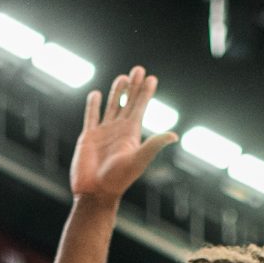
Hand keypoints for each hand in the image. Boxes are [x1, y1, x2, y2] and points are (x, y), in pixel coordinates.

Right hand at [71, 67, 174, 199]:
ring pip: (112, 106)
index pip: (140, 107)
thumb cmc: (118, 180)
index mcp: (131, 134)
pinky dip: (93, 105)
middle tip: (138, 69)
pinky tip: (97, 94)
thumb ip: (153, 145)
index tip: (151, 77)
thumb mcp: (138, 160)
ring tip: (123, 78)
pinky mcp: (88, 137)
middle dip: (134, 86)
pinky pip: (91, 116)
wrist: (95, 193)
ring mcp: (104, 133)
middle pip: (128, 103)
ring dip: (117, 92)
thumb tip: (175, 135)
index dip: (146, 92)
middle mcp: (119, 131)